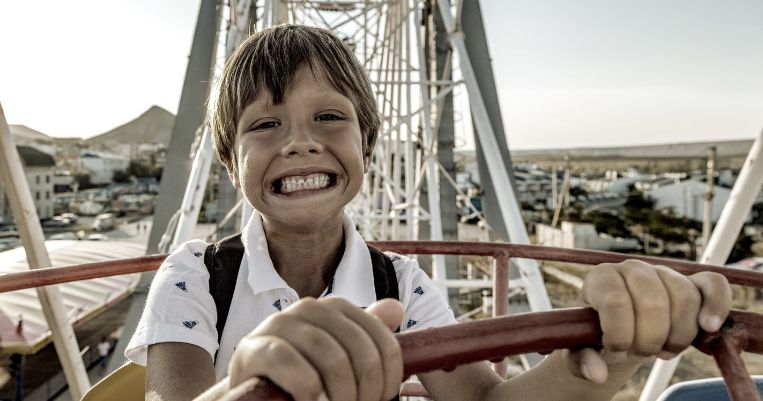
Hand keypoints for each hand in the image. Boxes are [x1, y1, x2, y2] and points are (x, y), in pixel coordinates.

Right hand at [227, 298, 403, 400]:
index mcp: (334, 308)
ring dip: (340, 394)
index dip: (388, 375)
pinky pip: (291, 364)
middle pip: (359, 350)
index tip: (381, 398)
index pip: (380, 338)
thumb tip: (396, 307)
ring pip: (330, 358)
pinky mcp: (253, 347)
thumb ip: (366, 337)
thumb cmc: (303, 379)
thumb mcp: (340, 358)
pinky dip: (308, 389)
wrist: (257, 392)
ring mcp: (279, 324)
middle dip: (365, 389)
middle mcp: (308, 308)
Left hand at [569, 259, 730, 383]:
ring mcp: (664, 273)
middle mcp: (633, 268)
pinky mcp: (692, 284)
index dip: (619, 335)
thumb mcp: (579, 350)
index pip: (616, 302)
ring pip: (684, 298)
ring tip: (663, 350)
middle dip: (648, 339)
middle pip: (653, 302)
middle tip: (640, 353)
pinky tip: (708, 328)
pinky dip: (716, 306)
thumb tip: (596, 373)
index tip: (615, 351)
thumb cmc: (596, 339)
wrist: (618, 334)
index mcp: (602, 278)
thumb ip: (581, 361)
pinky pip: (713, 285)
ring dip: (677, 335)